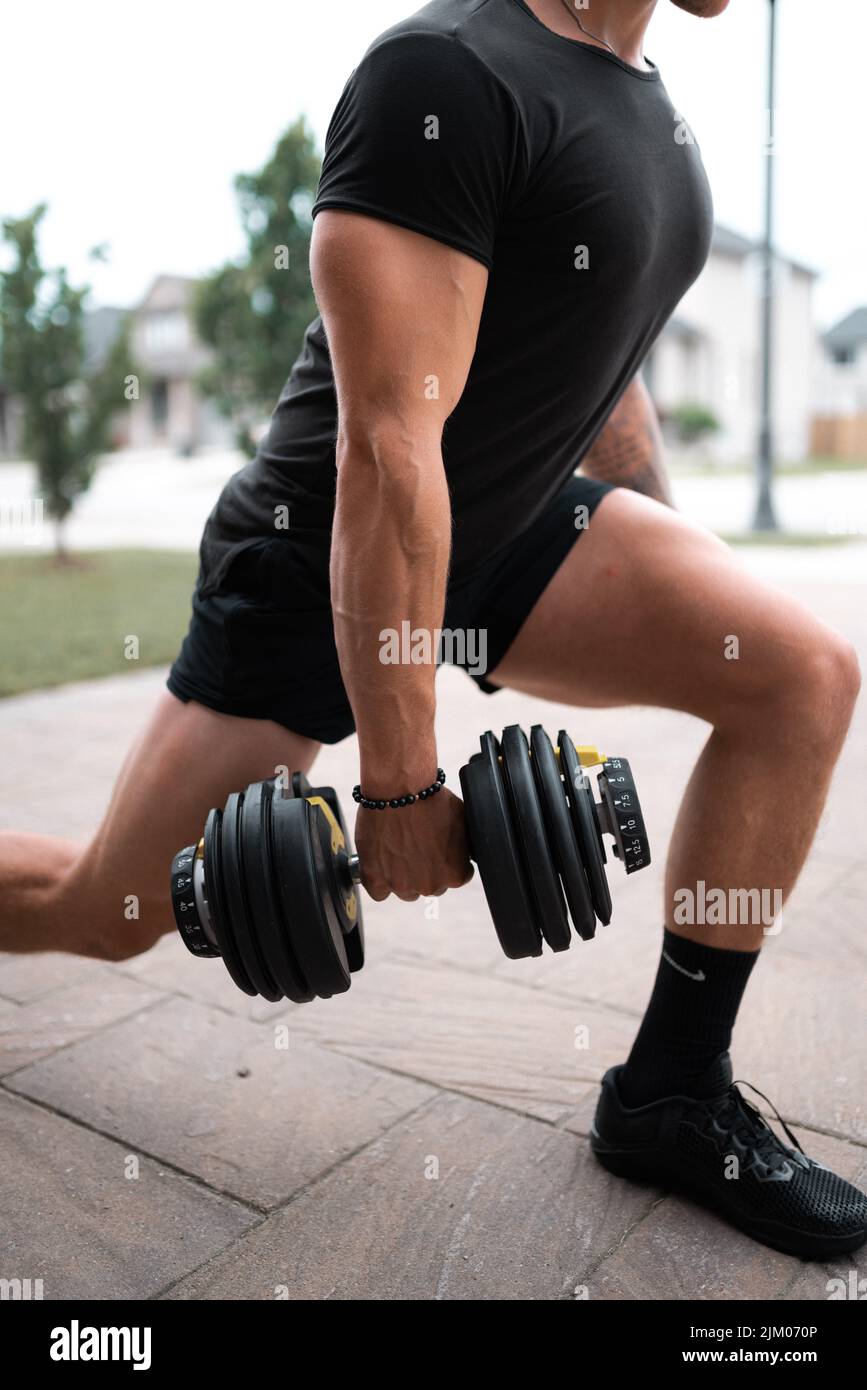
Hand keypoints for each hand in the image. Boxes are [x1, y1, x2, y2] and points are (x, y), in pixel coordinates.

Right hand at [355, 787, 473, 902]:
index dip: (448, 860)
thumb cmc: (432, 800)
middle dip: (426, 869)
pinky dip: (379, 881)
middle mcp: (429, 885)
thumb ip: (464, 846)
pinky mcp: (374, 878)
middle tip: (418, 846)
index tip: (439, 848)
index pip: (456, 877)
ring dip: (404, 877)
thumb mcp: (462, 822)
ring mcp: (400, 884)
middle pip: (431, 885)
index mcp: (454, 874)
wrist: (399, 788)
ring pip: (405, 890)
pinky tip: (381, 865)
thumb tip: (465, 852)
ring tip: (399, 851)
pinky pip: (379, 892)